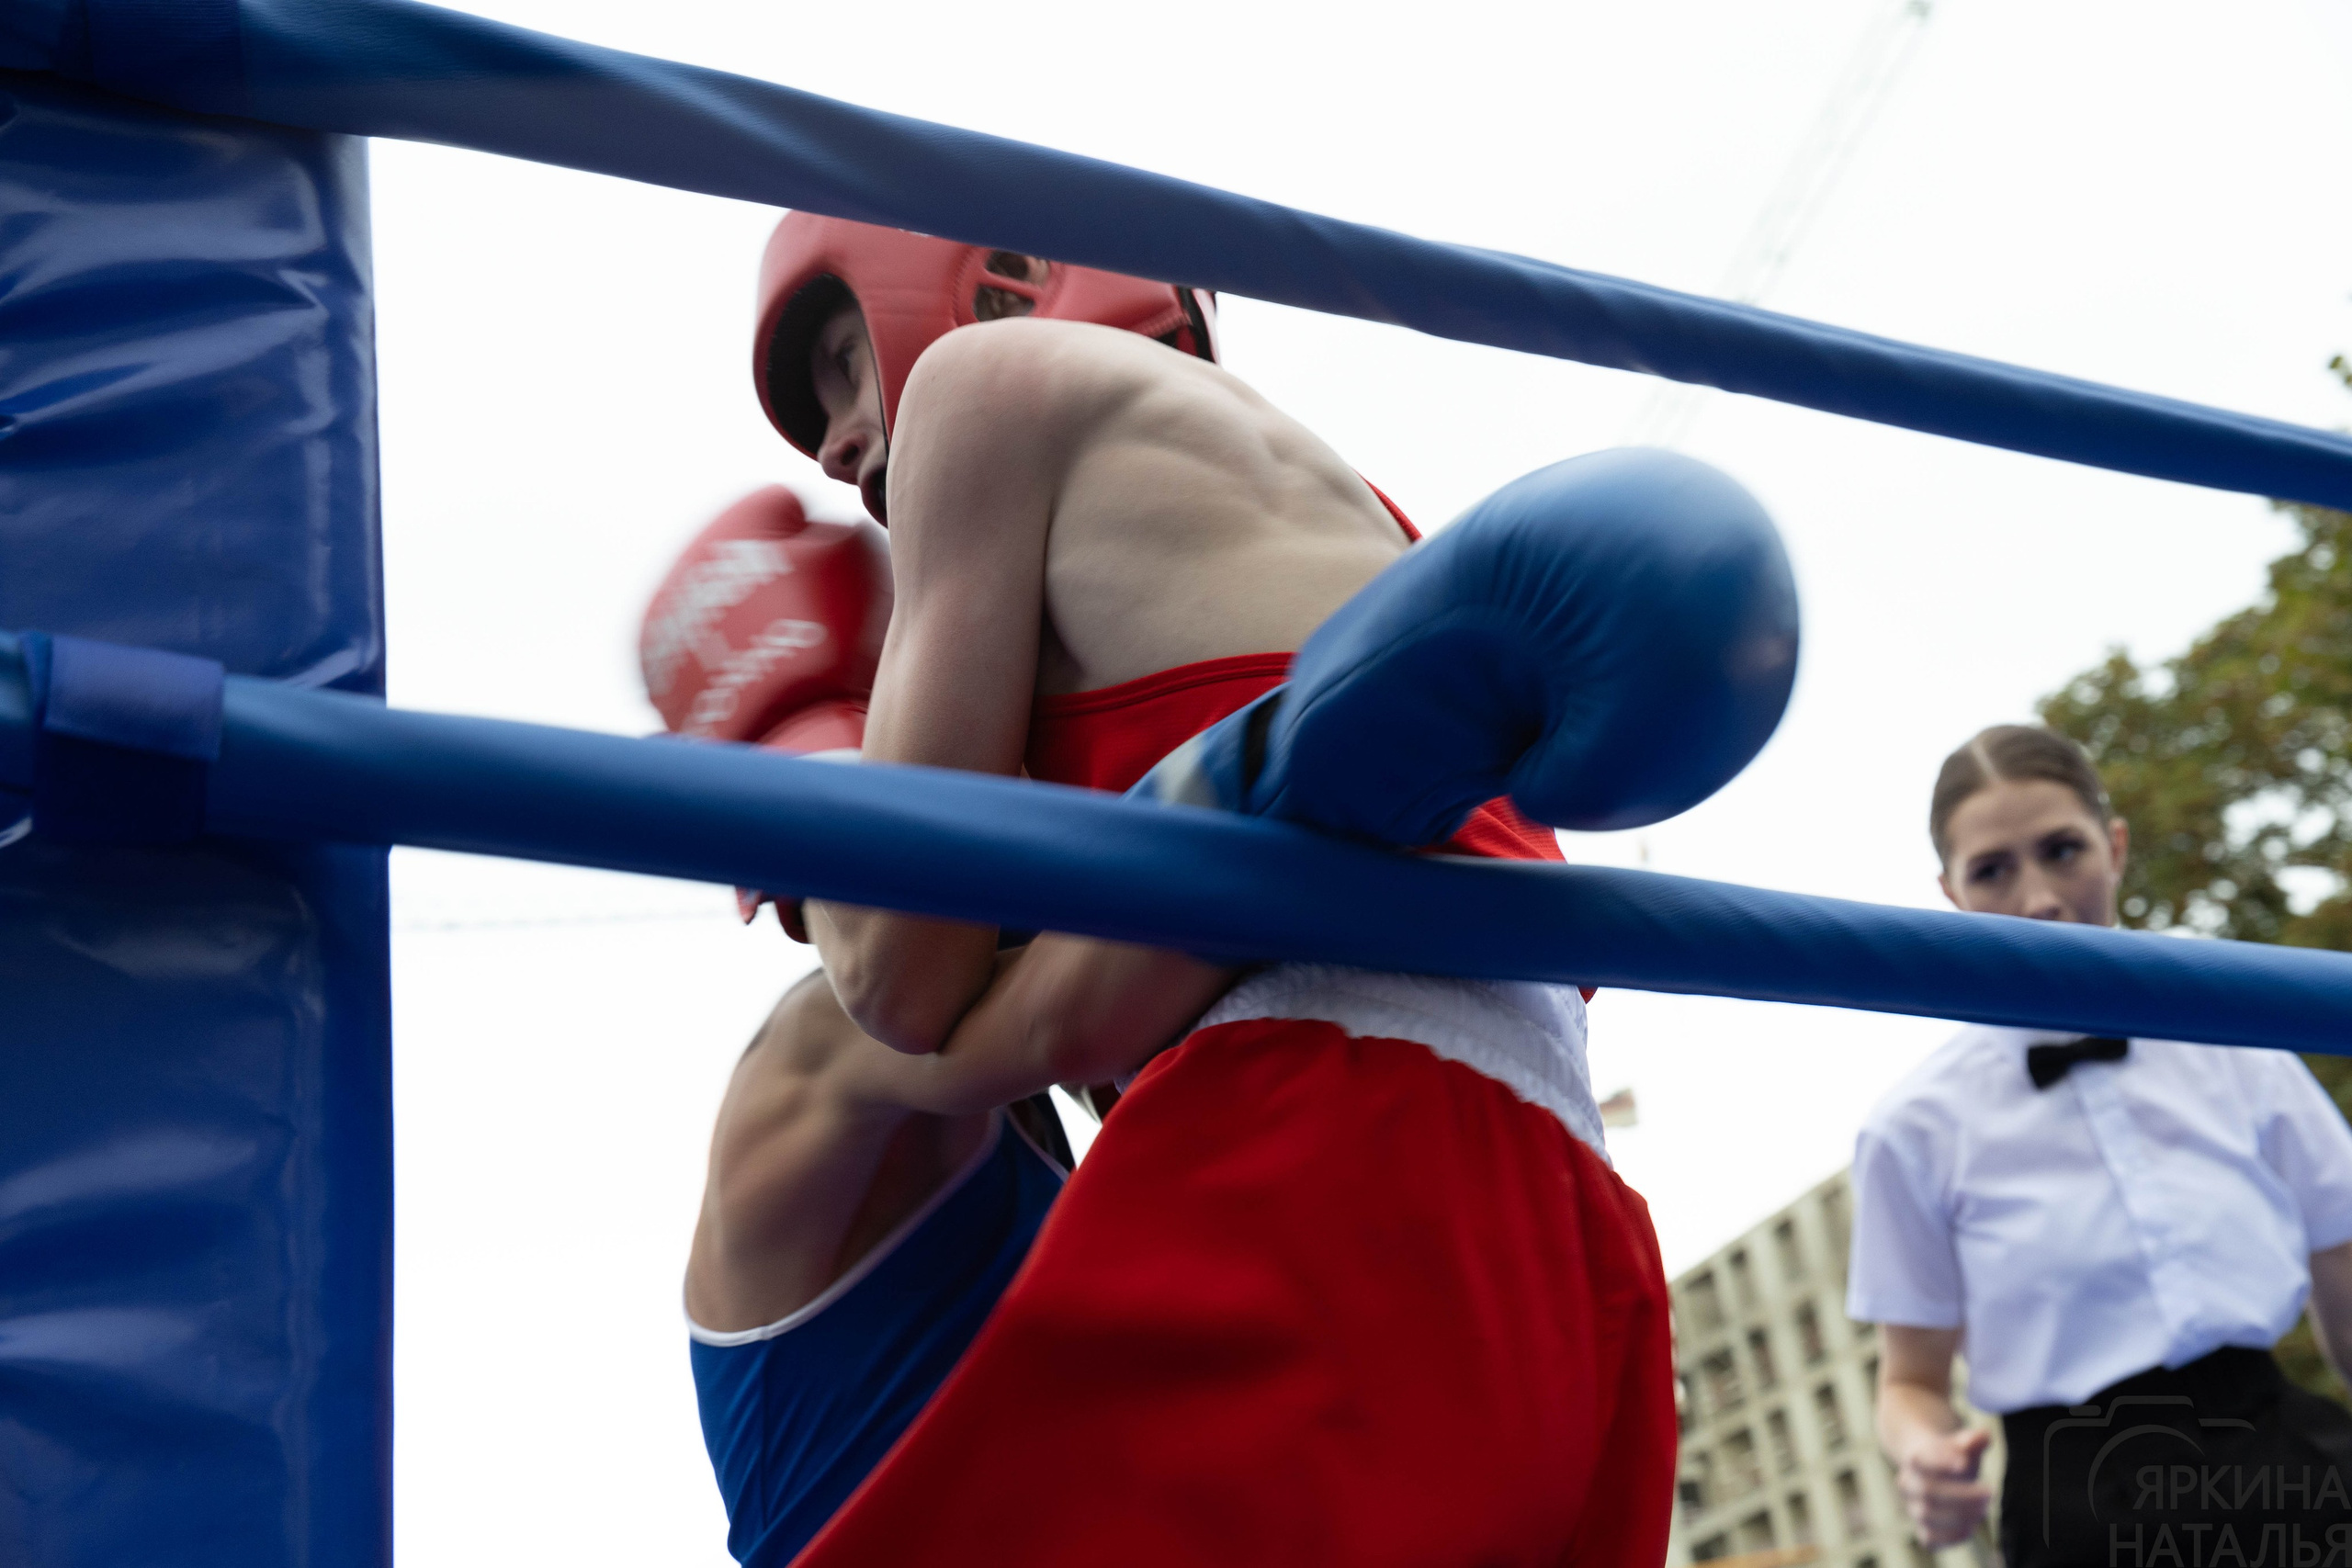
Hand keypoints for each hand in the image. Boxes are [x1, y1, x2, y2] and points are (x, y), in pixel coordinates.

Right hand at [1893, 1426, 1991, 1547]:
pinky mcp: (1923, 1529)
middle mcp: (1908, 1484)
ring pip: (1927, 1515)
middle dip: (1961, 1495)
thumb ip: (1972, 1440)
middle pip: (1927, 1491)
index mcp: (1915, 1458)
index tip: (1964, 1463)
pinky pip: (1930, 1538)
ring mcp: (1913, 1508)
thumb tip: (1982, 1437)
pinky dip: (1950, 1536)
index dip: (1941, 1462)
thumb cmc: (1954, 1457)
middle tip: (1989, 1492)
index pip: (1922, 1460)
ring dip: (1959, 1515)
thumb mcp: (1963, 1445)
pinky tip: (1970, 1527)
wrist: (1936, 1471)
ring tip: (1983, 1509)